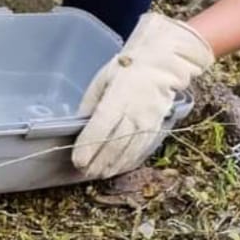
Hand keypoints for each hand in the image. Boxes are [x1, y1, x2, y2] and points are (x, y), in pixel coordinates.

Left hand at [71, 13, 213, 179]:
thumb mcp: (102, 80)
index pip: (101, 128)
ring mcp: (148, 123)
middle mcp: (135, 113)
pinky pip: (141, 151)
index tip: (77, 160)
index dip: (88, 147)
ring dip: (112, 166)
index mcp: (119, 98)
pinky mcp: (156, 129)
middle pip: (114, 145)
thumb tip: (79, 126)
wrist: (161, 65)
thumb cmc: (127, 69)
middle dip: (98, 162)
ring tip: (99, 174)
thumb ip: (90, 104)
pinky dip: (128, 162)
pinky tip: (117, 168)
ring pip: (128, 152)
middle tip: (84, 172)